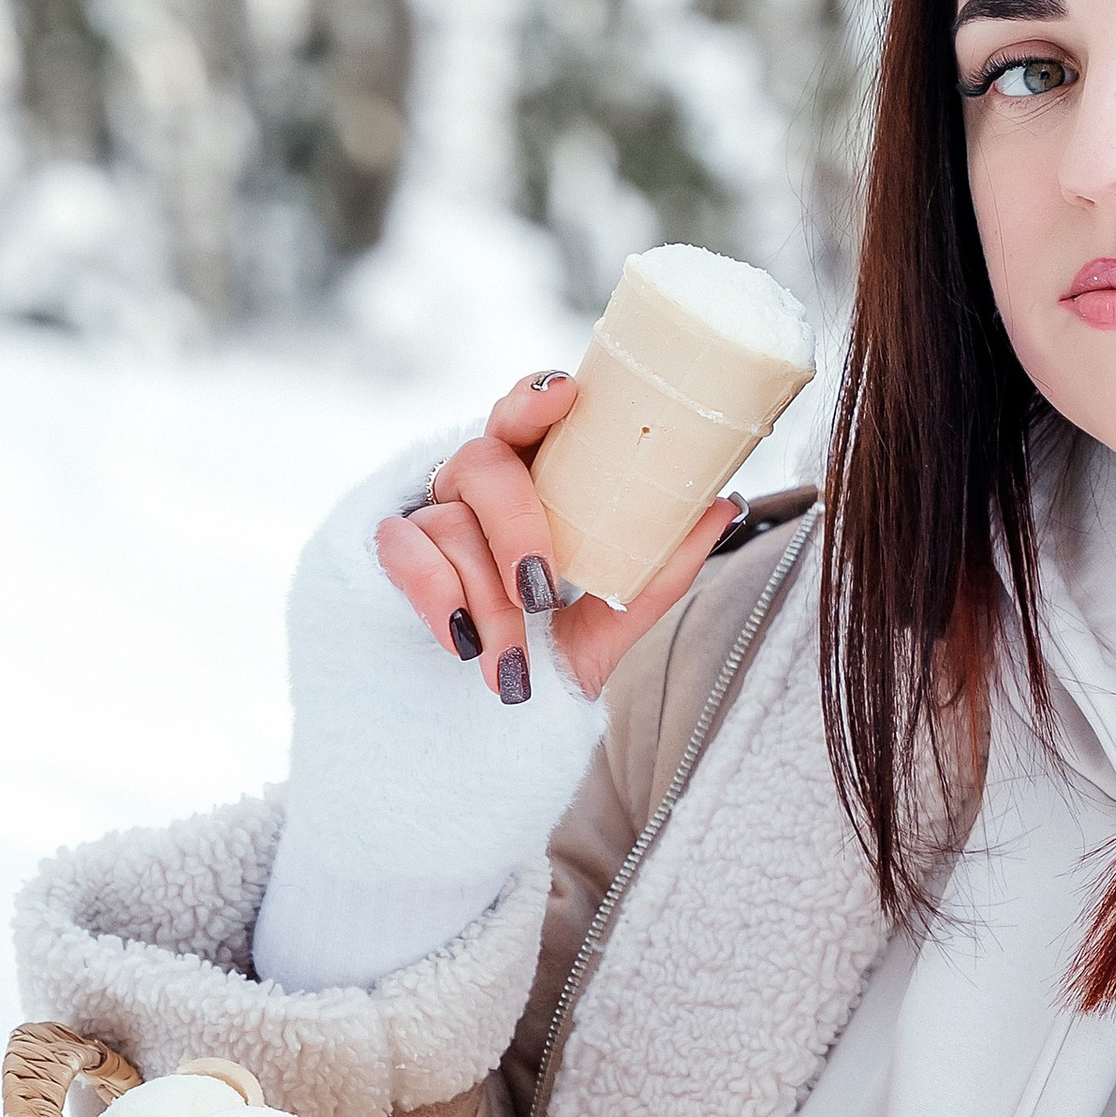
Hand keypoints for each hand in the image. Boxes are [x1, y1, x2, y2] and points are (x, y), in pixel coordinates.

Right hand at [372, 371, 743, 703]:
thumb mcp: (609, 619)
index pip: (528, 414)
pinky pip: (405, 556)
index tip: (566, 395)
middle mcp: (476, 484)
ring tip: (510, 660)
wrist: (492, 721)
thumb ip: (657, 570)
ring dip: (486, 601)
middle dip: (518, 528)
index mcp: (532, 480)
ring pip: (450, 526)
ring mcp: (429, 514)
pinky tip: (462, 641)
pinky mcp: (391, 552)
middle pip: (485, 463)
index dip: (538, 396)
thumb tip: (724, 505)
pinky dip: (437, 599)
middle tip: (542, 591)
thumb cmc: (551, 648)